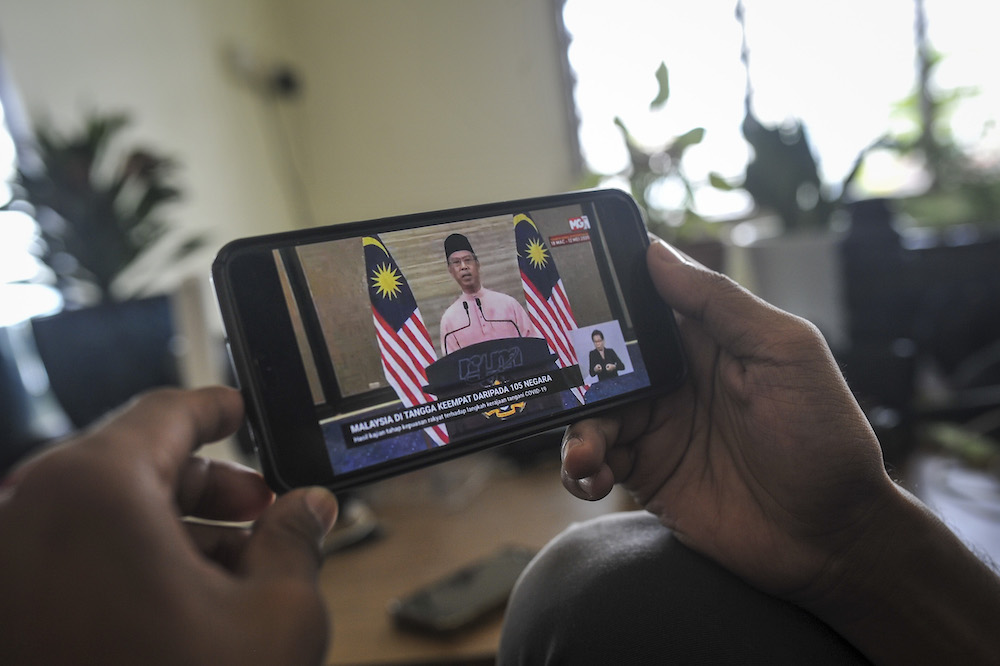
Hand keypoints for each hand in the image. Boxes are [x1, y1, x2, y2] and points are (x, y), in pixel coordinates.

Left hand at [0, 387, 337, 664]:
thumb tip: (309, 509)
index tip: (241, 409)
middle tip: (263, 509)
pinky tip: (186, 607)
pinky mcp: (10, 609)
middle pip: (134, 465)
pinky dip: (130, 566)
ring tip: (238, 571)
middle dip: (210, 487)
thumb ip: (298, 540)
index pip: (167, 411)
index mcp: (93, 489)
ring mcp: (9, 567)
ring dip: (175, 531)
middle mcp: (29, 515)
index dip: (219, 407)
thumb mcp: (273, 616)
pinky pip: (73, 561)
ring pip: (104, 517)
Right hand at [561, 240, 999, 662]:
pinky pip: (593, 462)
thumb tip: (656, 252)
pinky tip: (593, 477)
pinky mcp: (644, 474)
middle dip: (572, 370)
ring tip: (588, 454)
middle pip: (600, 360)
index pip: (640, 302)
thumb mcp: (784, 352)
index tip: (561, 291)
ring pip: (590, 412)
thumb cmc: (824, 437)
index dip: (600, 295)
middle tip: (557, 383)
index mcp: (703, 340)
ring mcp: (655, 428)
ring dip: (577, 429)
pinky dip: (581, 468)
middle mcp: (671, 379)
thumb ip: (720, 303)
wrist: (830, 538)